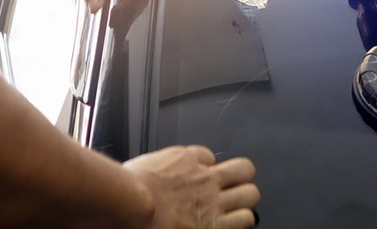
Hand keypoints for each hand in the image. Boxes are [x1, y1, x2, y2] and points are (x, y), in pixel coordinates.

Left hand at [125, 146, 259, 228]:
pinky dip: (204, 159)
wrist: (124, 206)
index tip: (233, 216)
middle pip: (251, 193)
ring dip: (237, 173)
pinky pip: (209, 154)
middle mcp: (214, 201)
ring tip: (226, 176)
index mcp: (211, 227)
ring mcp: (204, 176)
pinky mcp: (188, 156)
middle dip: (245, 194)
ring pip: (243, 168)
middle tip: (232, 195)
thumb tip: (199, 225)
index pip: (247, 219)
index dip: (242, 216)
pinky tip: (193, 165)